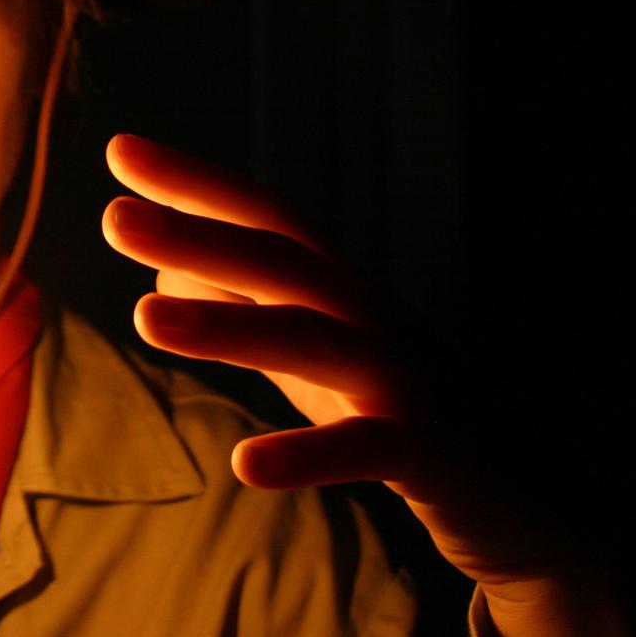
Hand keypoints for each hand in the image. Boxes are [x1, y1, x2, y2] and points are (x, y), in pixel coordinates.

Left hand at [101, 132, 627, 636]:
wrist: (520, 487)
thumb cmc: (391, 400)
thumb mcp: (311, 348)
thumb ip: (241, 304)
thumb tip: (158, 269)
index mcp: (336, 286)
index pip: (263, 216)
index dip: (195, 183)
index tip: (120, 150)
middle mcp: (367, 315)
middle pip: (280, 261)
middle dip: (198, 235)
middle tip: (114, 219)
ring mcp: (400, 378)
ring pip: (311, 340)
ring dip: (227, 326)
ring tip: (145, 317)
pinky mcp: (426, 451)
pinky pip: (363, 449)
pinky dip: (307, 455)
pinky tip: (248, 465)